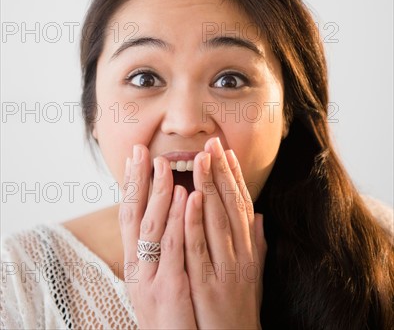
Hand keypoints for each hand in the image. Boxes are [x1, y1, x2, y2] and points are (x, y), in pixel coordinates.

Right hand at [119, 144, 196, 329]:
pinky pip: (175, 248)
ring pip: (152, 227)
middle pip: (134, 216)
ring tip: (165, 164)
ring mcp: (152, 278)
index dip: (132, 185)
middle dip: (138, 181)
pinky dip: (179, 220)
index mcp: (137, 263)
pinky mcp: (170, 289)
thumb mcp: (162, 279)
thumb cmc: (173, 315)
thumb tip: (173, 217)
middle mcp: (138, 267)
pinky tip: (188, 196)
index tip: (136, 157)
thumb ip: (166, 248)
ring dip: (159, 193)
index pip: (130, 215)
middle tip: (143, 150)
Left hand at [184, 137, 266, 329]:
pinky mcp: (206, 285)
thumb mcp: (253, 274)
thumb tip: (258, 216)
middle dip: (220, 172)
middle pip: (230, 206)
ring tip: (199, 158)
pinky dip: (194, 221)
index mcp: (249, 250)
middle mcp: (241, 255)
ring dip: (208, 186)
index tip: (225, 151)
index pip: (242, 205)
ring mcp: (225, 269)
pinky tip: (190, 197)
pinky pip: (198, 248)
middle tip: (211, 143)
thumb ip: (256, 244)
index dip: (234, 177)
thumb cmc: (241, 308)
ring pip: (216, 220)